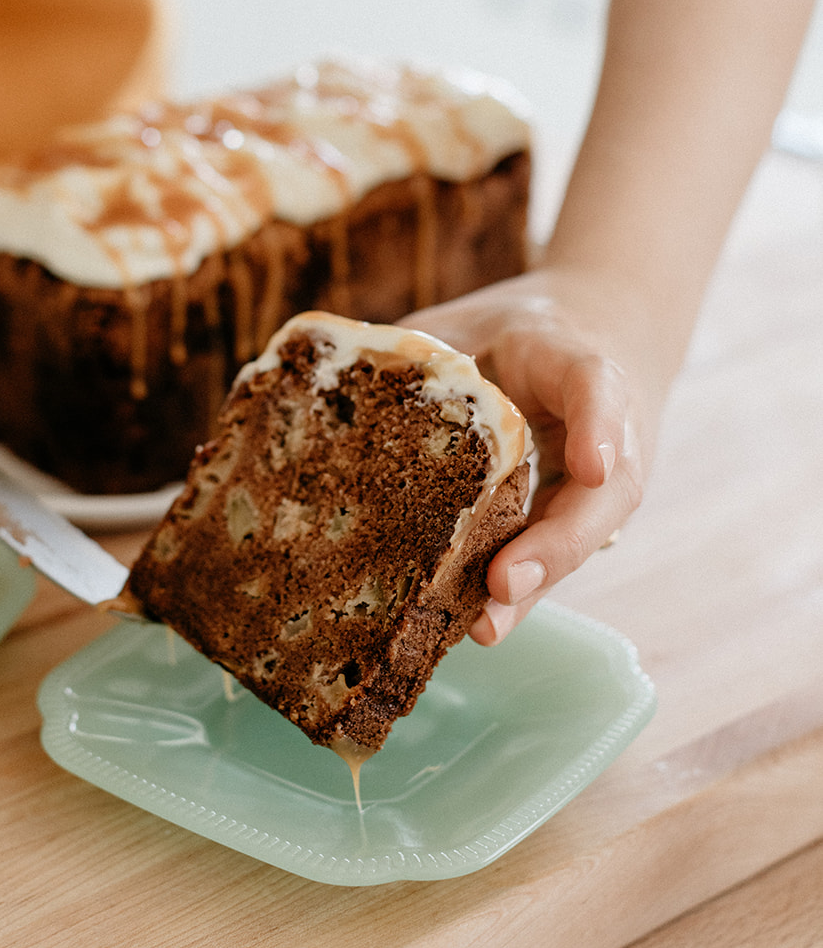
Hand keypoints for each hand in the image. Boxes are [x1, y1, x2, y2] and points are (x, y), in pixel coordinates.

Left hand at [405, 264, 660, 644]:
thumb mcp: (470, 320)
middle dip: (557, 542)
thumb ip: (422, 353)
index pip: (595, 384)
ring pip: (587, 535)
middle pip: (607, 488)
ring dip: (537, 584)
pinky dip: (521, 589)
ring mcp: (605, 475)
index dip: (597, 423)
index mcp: (573, 358)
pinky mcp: (583, 512)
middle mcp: (605, 426)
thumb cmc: (518, 330)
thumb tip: (340, 388)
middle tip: (503, 583)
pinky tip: (475, 623)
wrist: (601, 327)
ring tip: (484, 626)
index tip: (589, 464)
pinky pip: (555, 551)